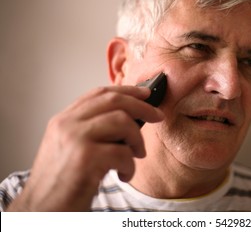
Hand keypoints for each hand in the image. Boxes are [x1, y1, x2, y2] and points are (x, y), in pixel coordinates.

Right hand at [7, 85, 163, 210]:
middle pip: (113, 101)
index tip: (146, 94)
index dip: (127, 91)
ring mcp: (75, 139)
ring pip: (122, 122)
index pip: (99, 93)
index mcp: (64, 119)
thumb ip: (93, 129)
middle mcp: (67, 124)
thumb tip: (131, 117)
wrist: (41, 210)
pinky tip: (124, 175)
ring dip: (137, 140)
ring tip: (137, 155)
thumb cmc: (62, 181)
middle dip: (142, 107)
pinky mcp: (85, 158)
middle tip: (158, 116)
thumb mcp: (72, 147)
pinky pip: (123, 152)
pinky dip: (130, 166)